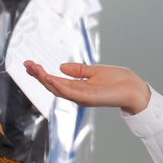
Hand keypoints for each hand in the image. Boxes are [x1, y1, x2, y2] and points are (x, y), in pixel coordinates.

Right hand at [24, 61, 149, 114]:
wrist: (135, 89)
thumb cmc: (120, 81)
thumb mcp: (95, 71)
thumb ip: (79, 70)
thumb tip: (61, 66)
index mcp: (78, 88)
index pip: (55, 81)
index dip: (42, 73)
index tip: (30, 64)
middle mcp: (77, 94)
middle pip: (52, 86)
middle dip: (38, 75)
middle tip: (27, 64)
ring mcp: (82, 97)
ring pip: (58, 89)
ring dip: (45, 79)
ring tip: (34, 69)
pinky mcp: (88, 99)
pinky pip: (70, 92)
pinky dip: (59, 85)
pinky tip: (50, 78)